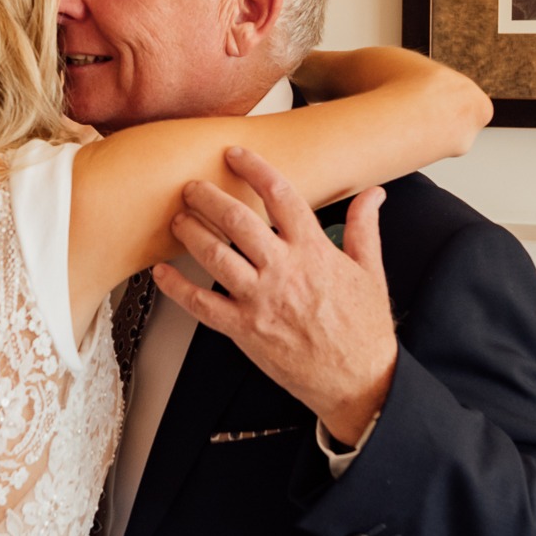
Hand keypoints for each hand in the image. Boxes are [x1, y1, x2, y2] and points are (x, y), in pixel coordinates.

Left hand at [153, 147, 397, 447]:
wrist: (359, 381)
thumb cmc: (364, 330)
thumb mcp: (371, 272)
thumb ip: (365, 228)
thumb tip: (373, 195)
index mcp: (315, 252)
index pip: (281, 196)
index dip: (255, 168)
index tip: (236, 154)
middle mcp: (283, 272)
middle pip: (237, 221)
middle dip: (208, 197)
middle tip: (192, 186)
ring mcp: (260, 301)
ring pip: (215, 256)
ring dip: (191, 232)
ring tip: (178, 218)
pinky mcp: (244, 331)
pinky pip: (201, 306)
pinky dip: (177, 288)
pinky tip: (161, 273)